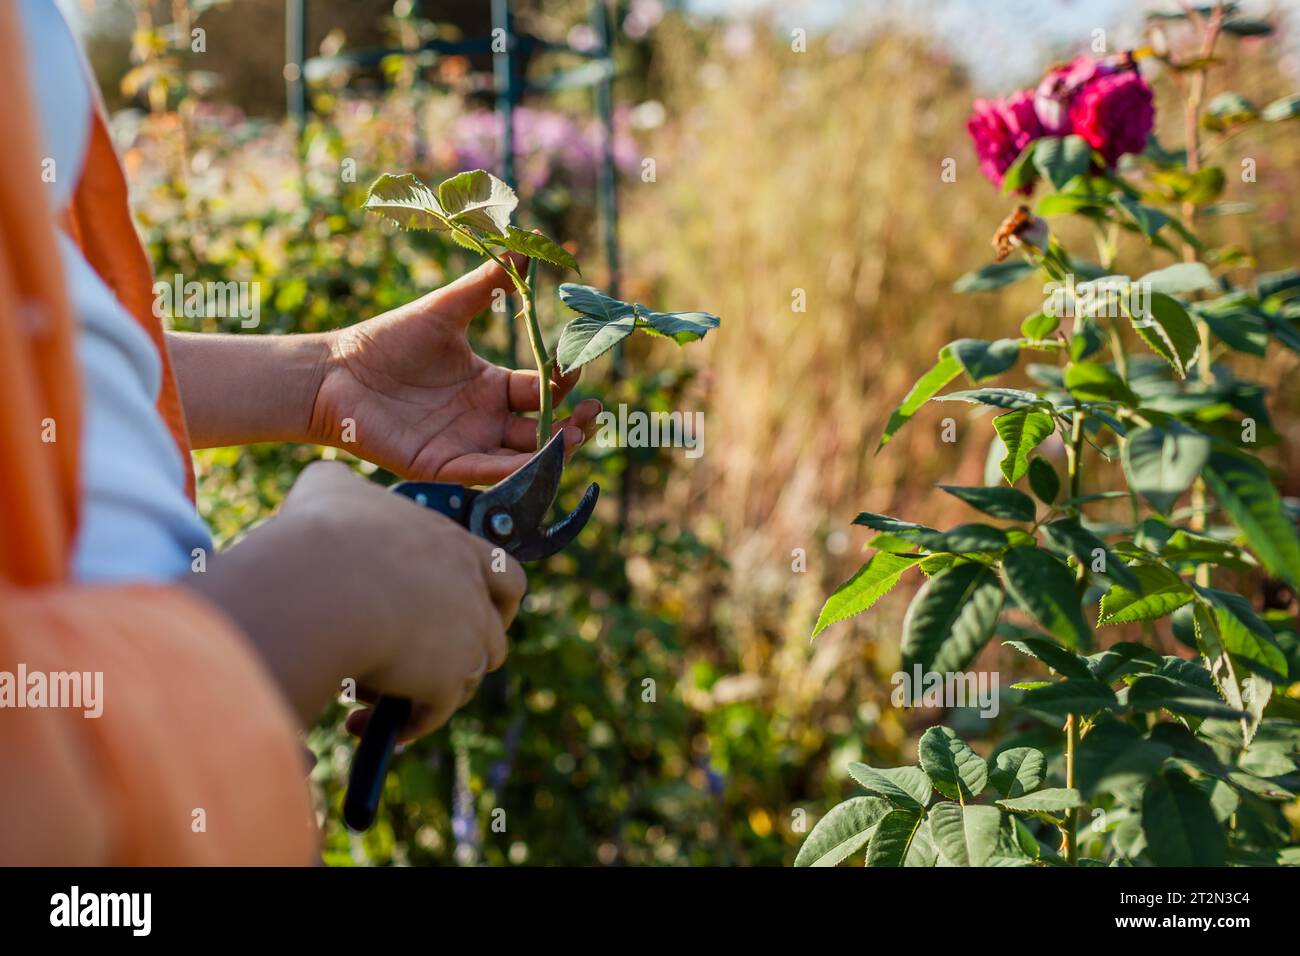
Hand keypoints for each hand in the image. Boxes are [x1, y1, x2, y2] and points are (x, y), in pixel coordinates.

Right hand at [186, 460, 525, 736]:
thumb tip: (328, 489)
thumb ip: (341, 488)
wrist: (320, 587)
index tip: (468, 610)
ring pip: (467, 678)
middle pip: (494, 634)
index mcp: (455, 546)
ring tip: (372, 695)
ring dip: (428, 690)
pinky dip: (403, 724)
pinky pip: (433, 713)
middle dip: (469, 651)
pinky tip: (359, 726)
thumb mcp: (329, 489)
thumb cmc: (321, 534)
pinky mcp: (446, 681)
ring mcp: (465, 638)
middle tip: (431, 661)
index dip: (493, 597)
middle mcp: (471, 592)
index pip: (505, 576)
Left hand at [309, 255, 601, 484]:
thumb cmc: (387, 340)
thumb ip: (486, 284)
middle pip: (541, 429)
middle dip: (571, 423)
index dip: (562, 383)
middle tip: (593, 413)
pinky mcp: (441, 465)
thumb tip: (523, 247)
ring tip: (574, 436)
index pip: (540, 389)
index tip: (577, 369)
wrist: (335, 372)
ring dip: (550, 451)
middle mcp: (484, 419)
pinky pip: (484, 472)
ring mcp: (465, 445)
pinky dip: (512, 470)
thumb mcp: (446, 309)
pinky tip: (535, 461)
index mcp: (490, 385)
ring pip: (520, 456)